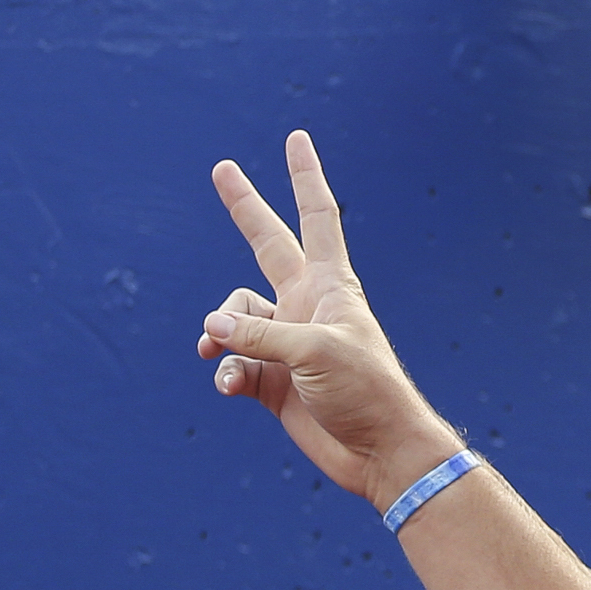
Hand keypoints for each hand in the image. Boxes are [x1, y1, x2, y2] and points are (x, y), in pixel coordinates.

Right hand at [201, 132, 463, 507]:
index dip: (305, 178)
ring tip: (218, 351)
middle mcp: (304, 305)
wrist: (379, 451)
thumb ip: (261, 334)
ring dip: (221, 334)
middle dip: (245, 208)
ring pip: (233, 319)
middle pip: (266, 244)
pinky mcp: (271, 381)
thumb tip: (212, 325)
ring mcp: (285, 342)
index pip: (316, 217)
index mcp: (329, 285)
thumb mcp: (317, 352)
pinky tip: (229, 385)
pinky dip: (224, 371)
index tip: (296, 138)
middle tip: (222, 168)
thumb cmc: (365, 390)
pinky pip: (231, 364)